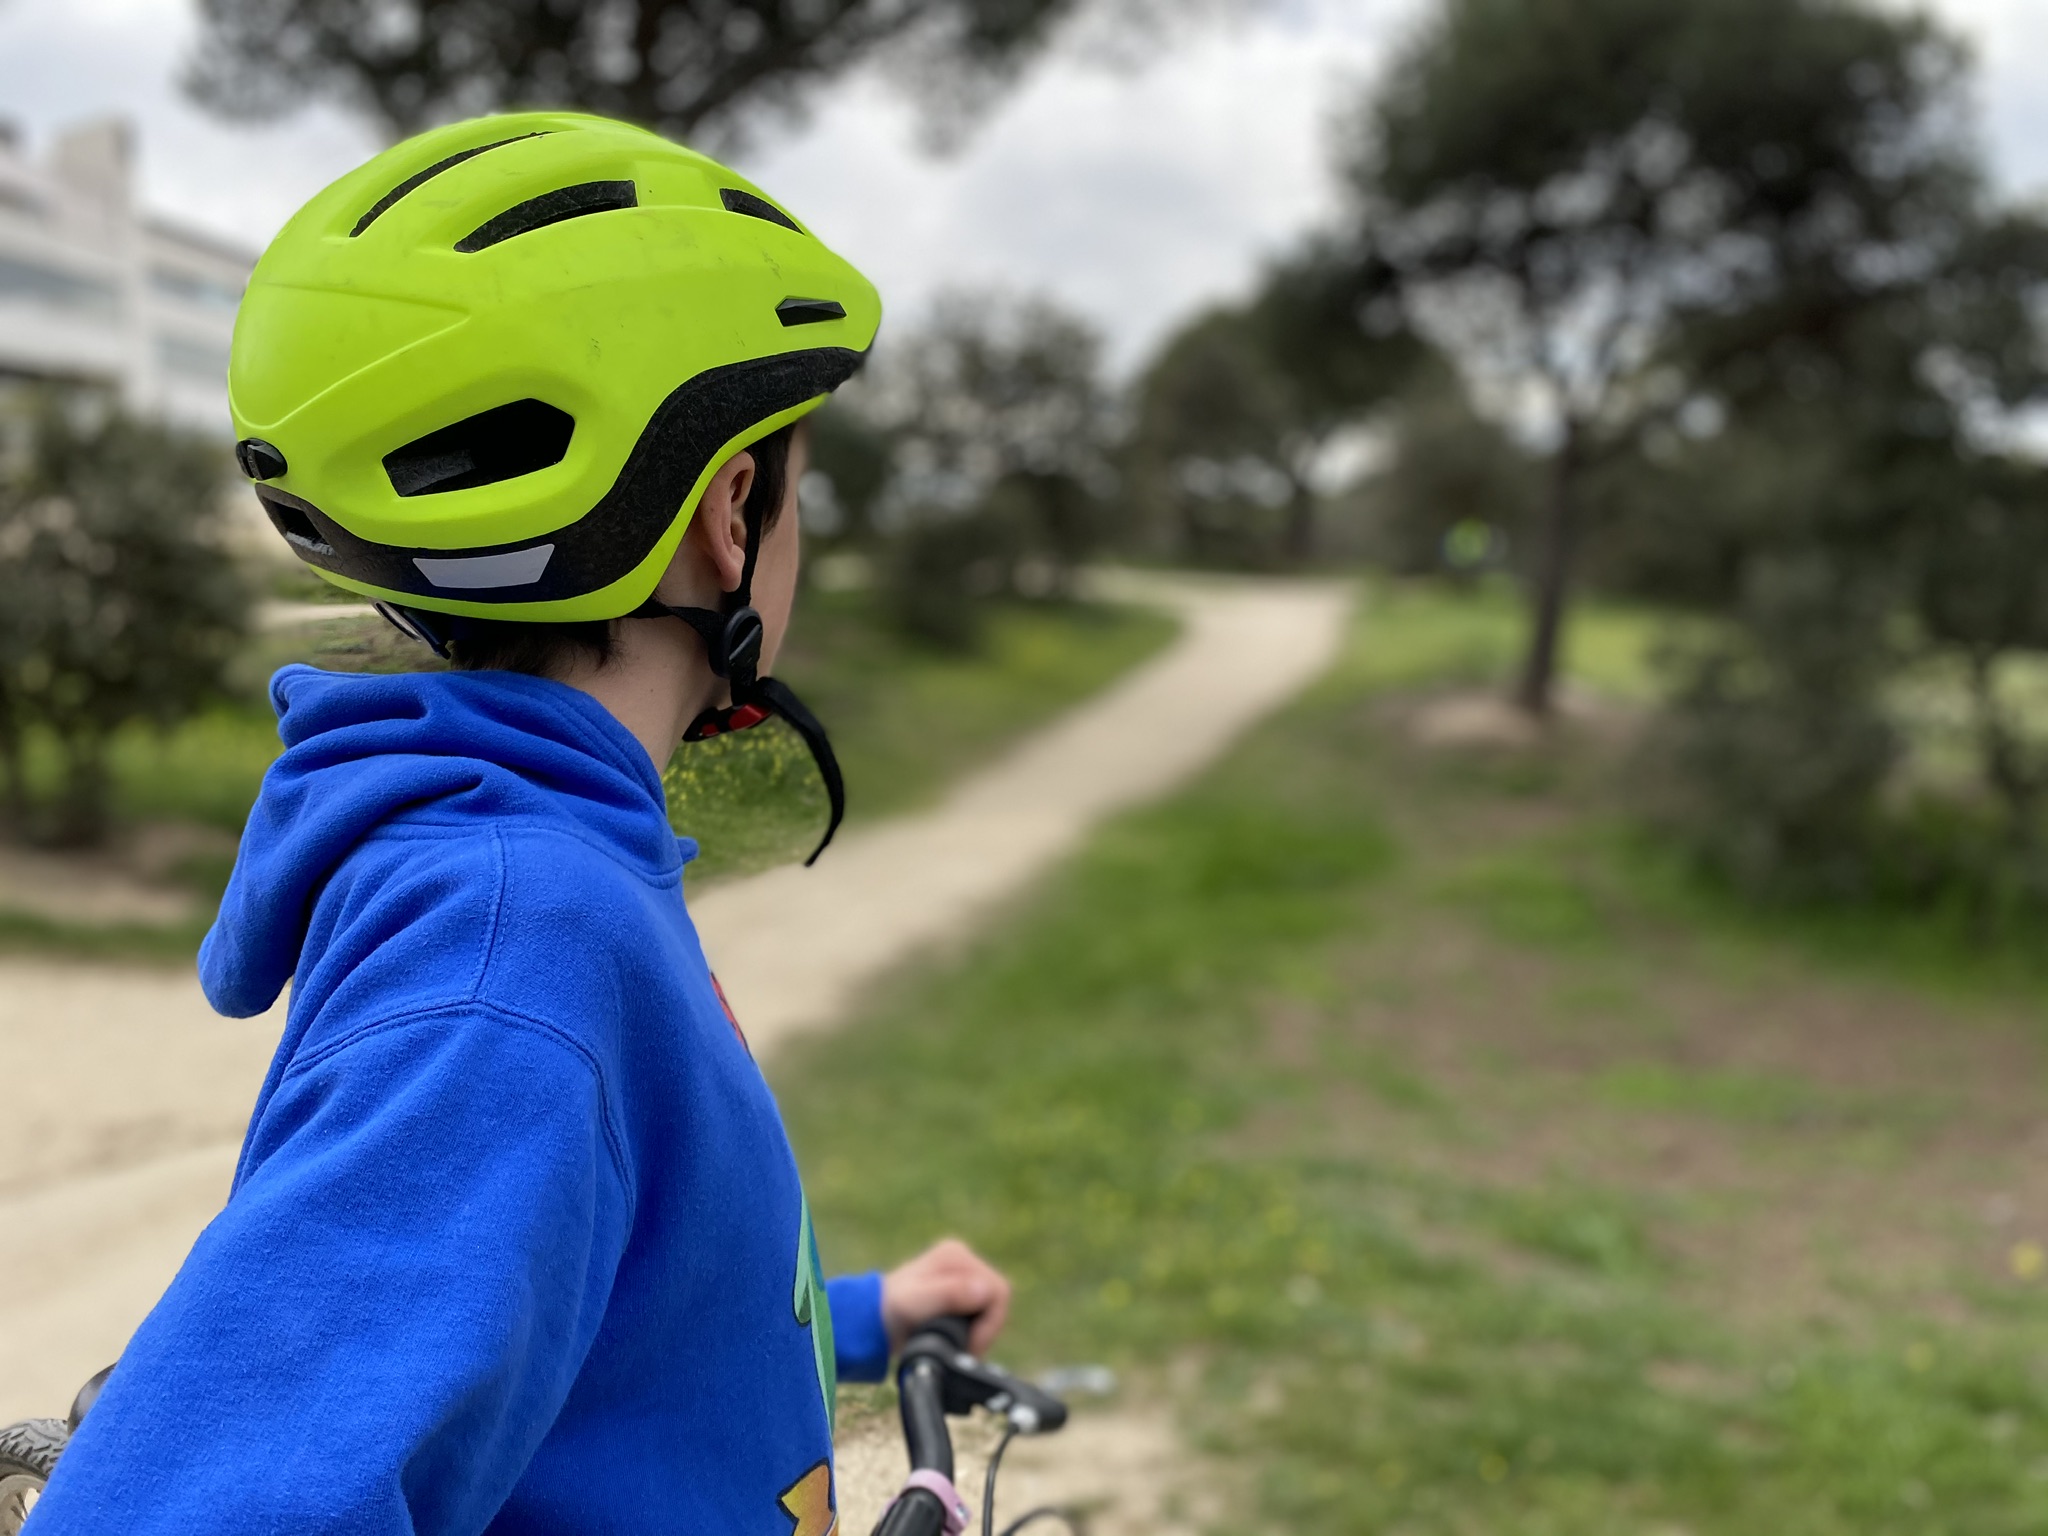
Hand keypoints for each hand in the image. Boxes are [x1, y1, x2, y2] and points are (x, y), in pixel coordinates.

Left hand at [881, 1238, 1011, 1356]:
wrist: (873, 1321)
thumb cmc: (890, 1311)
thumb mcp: (917, 1302)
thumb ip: (950, 1294)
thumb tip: (986, 1290)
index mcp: (956, 1255)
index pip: (997, 1290)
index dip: (990, 1323)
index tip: (970, 1343)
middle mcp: (963, 1261)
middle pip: (998, 1299)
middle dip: (986, 1329)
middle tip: (965, 1347)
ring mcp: (963, 1276)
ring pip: (993, 1309)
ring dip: (981, 1331)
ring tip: (959, 1344)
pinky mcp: (962, 1292)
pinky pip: (985, 1313)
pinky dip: (977, 1330)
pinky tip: (959, 1339)